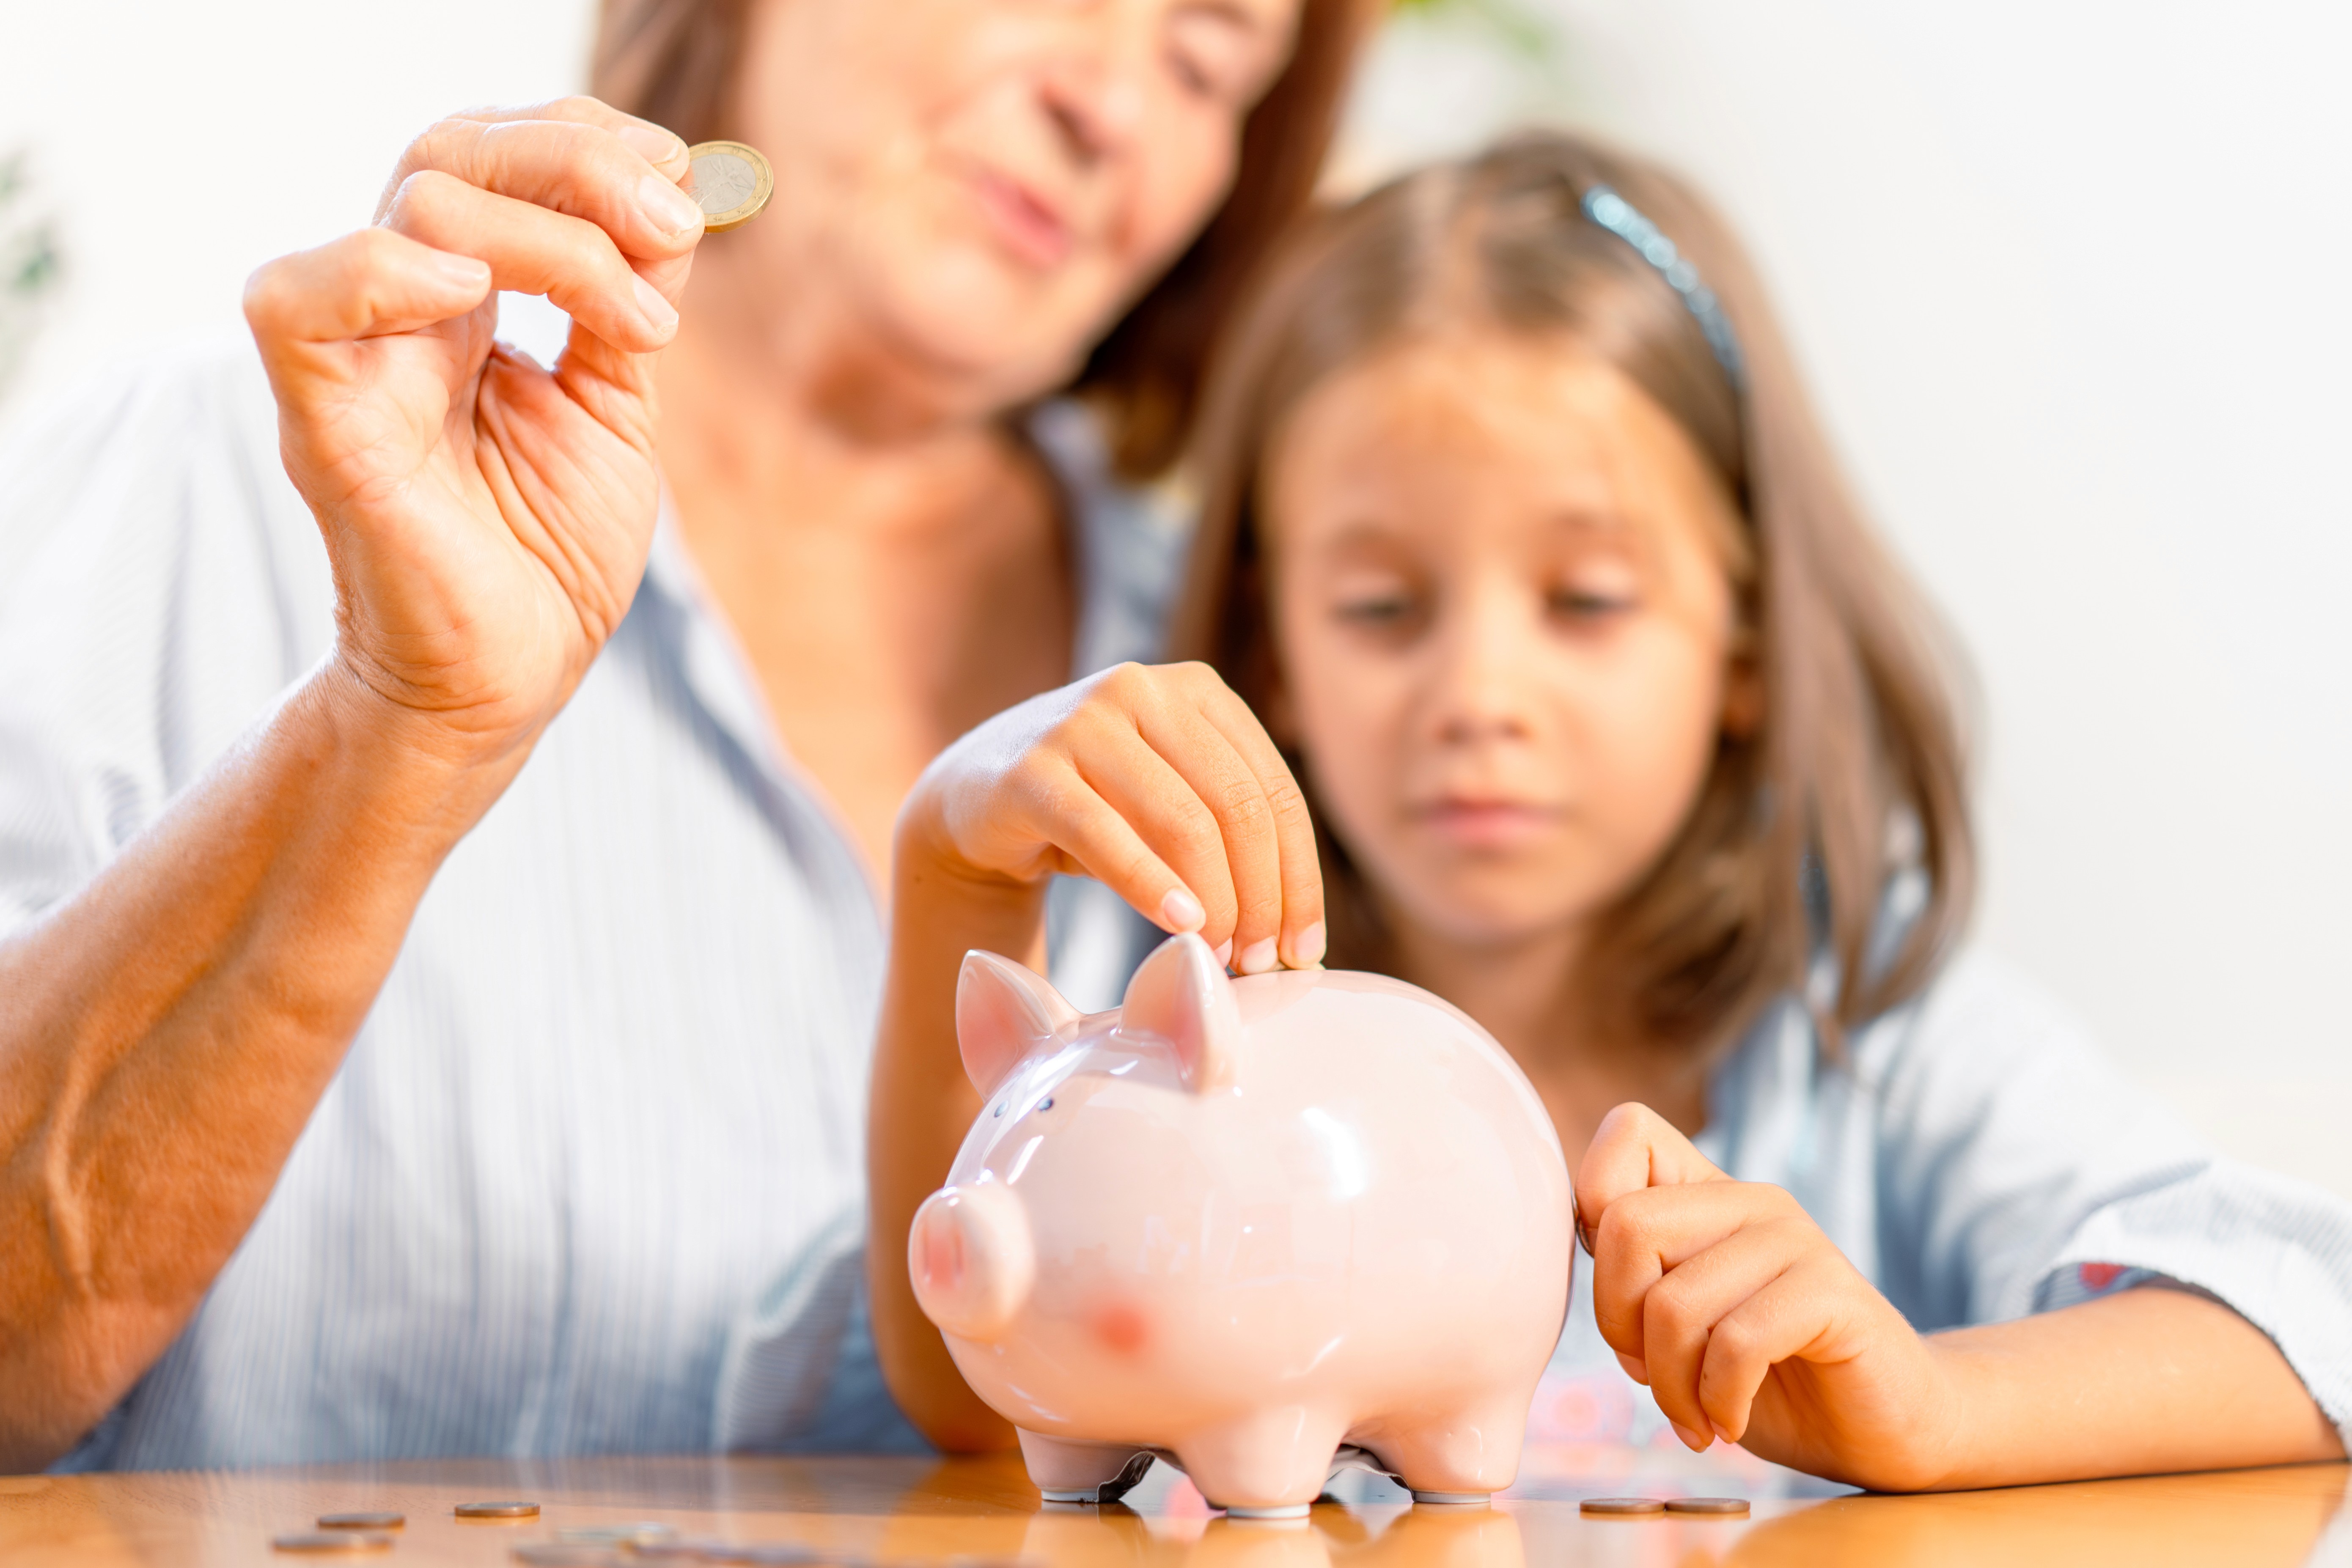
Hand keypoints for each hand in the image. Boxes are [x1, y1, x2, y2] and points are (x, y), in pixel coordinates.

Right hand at [243, 97, 707, 768]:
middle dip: (576, 161)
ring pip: (417, 210)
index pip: (496, 158)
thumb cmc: (547, 556)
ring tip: (638, 322)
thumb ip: (625, 308)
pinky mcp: (325, 422)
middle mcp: (402, 311)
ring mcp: (359, 360)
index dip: (584, 140)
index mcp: (463, 301)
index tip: (681, 178)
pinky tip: (477, 303)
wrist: (510, 679)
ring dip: (551, 239)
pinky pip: (297, 301)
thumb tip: (668, 207)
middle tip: (672, 222)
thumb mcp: (616, 409)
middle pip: (452, 155)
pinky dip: (383, 274)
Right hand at [898, 662, 1325, 973]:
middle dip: (1262, 896)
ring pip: (1183, 820)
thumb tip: (1295, 932)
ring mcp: (1083, 720)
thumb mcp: (1170, 802)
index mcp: (1196, 690)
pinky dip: (1151, 885)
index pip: (1273, 791)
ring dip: (1215, 900)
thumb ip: (1227, 834)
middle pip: (1238, 806)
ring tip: (1222, 955)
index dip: (1300, 877)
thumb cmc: (1093, 808)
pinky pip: (1106, 834)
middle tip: (1260, 963)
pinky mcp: (1032, 769)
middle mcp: (1143, 688)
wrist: (975, 798)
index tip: (1304, 949)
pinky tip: (1180, 926)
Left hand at [1578, 1103, 1960, 1489]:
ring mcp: (1796, 1240)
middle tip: (1651, 1376)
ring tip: (1695, 1415)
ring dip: (1669, 1385)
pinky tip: (1728, 1421)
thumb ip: (1635, 1276)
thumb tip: (1560, 1257)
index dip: (1593, 1213)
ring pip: (1674, 1302)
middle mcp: (1751, 1201)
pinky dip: (1718, 1400)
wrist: (1885, 1425)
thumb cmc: (1769, 1377)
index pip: (1627, 1133)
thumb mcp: (1684, 1321)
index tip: (1622, 1299)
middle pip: (1626, 1227)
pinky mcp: (1835, 1294)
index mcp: (1709, 1193)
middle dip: (1619, 1322)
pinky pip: (1737, 1341)